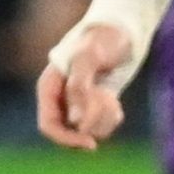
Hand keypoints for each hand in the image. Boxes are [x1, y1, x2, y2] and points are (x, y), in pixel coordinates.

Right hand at [35, 18, 135, 150]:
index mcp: (49, 87)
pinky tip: (115, 100)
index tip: (90, 143)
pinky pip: (102, 125)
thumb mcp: (87, 57)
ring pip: (89, 131)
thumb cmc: (103, 38)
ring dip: (104, 119)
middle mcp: (60, 98)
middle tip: (108, 100)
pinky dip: (111, 118)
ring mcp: (78, 103)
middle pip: (71, 131)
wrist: (125, 30)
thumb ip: (79, 87)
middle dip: (92, 122)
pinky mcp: (97, 105)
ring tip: (111, 96)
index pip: (49, 126)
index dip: (66, 139)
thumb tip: (77, 121)